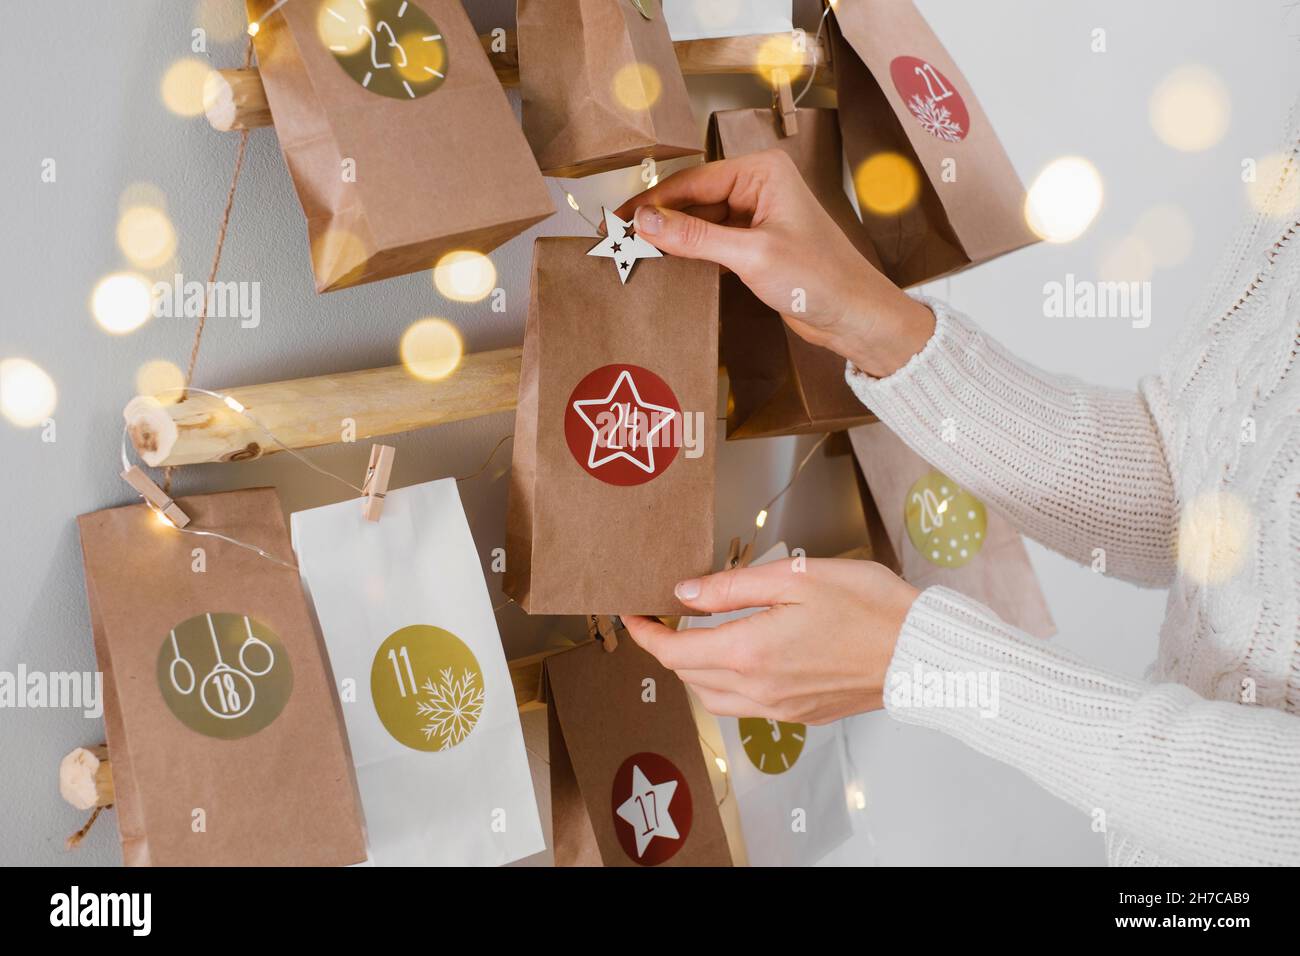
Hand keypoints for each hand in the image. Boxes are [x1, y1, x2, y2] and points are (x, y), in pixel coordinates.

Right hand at [613, 151, 934, 378]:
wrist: (853, 315)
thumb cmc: (818, 278)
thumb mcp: (750, 254)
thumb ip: (694, 237)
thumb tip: (645, 222)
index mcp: (762, 172)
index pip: (694, 181)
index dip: (653, 201)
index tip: (620, 219)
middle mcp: (758, 187)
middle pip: (693, 199)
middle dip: (659, 220)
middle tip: (619, 240)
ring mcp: (756, 217)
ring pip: (699, 222)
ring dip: (671, 239)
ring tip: (635, 254)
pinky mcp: (755, 245)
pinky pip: (711, 242)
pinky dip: (689, 253)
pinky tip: (666, 265)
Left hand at [623, 558, 919, 724]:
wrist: (922, 651)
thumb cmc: (868, 606)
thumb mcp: (794, 577)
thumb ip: (731, 587)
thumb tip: (683, 594)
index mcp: (750, 652)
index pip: (675, 652)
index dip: (645, 635)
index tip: (632, 615)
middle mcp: (759, 689)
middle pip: (689, 678)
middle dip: (668, 650)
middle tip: (664, 620)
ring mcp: (781, 709)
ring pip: (715, 699)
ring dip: (696, 671)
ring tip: (699, 638)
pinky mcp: (802, 715)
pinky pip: (747, 708)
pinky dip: (729, 685)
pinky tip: (744, 658)